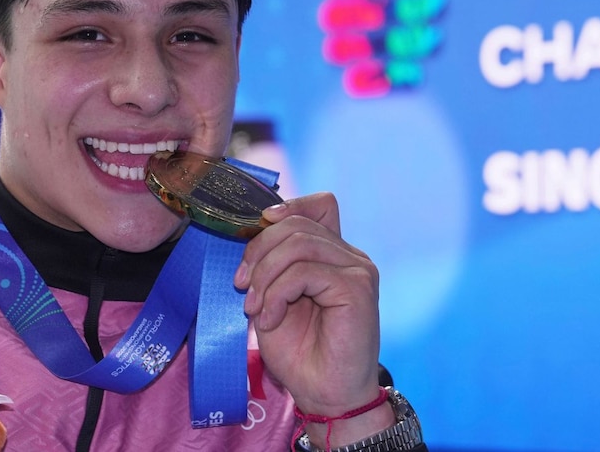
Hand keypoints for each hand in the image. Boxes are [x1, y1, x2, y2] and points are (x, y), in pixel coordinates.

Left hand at [233, 192, 393, 445]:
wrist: (324, 394)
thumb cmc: (299, 351)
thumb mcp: (274, 297)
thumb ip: (272, 264)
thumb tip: (253, 229)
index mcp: (333, 255)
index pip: (320, 205)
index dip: (287, 206)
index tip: (257, 227)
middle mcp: (350, 257)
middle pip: (296, 224)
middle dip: (258, 251)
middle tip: (241, 286)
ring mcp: (358, 271)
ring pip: (297, 245)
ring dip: (264, 276)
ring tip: (254, 308)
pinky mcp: (357, 289)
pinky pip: (304, 272)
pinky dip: (276, 294)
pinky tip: (270, 318)